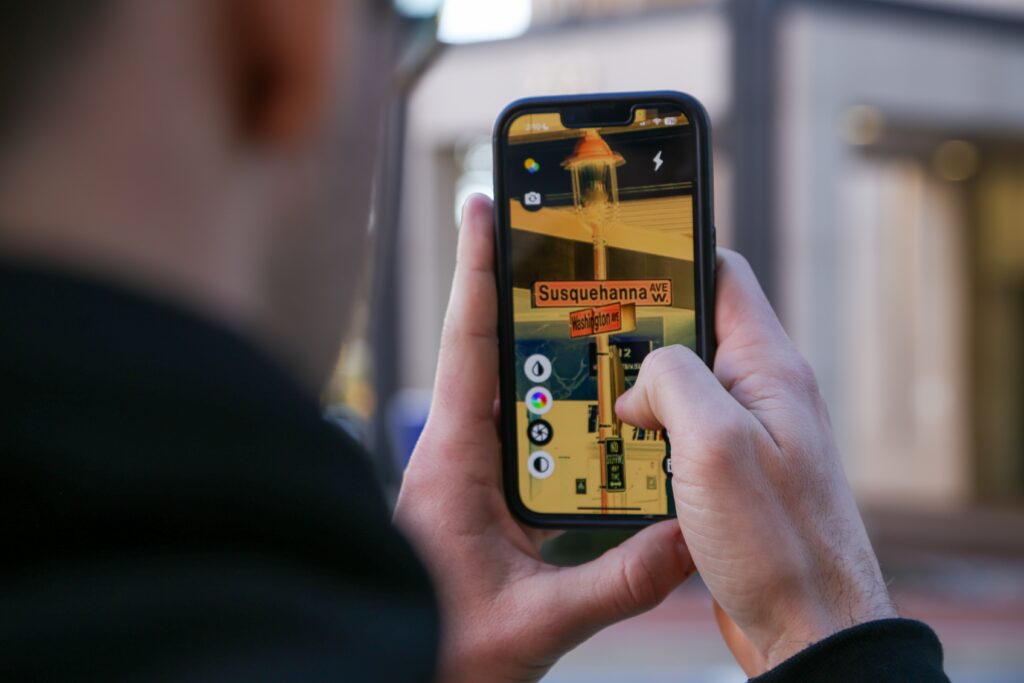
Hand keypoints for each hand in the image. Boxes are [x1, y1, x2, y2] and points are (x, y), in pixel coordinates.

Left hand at [394, 195, 694, 682]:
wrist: (400, 675)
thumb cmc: (442, 651)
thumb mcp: (536, 623)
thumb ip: (616, 583)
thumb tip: (688, 539)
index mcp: (451, 465)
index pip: (468, 347)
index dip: (477, 272)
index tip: (485, 206)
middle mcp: (454, 455)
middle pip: (488, 350)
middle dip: (516, 290)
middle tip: (554, 239)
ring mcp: (465, 473)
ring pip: (507, 391)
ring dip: (541, 350)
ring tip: (586, 305)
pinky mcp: (480, 496)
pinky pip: (521, 433)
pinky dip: (553, 408)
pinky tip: (591, 403)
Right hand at [615, 250, 896, 675]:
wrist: (807, 630)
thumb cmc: (780, 545)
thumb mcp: (715, 445)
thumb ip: (673, 382)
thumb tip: (638, 385)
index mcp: (769, 369)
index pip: (723, 276)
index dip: (672, 255)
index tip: (620, 254)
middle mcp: (762, 394)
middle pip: (692, 331)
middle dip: (639, 332)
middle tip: (586, 336)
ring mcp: (747, 436)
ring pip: (680, 386)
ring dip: (639, 390)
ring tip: (593, 395)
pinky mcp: (730, 476)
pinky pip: (681, 434)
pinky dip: (647, 434)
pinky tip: (618, 450)